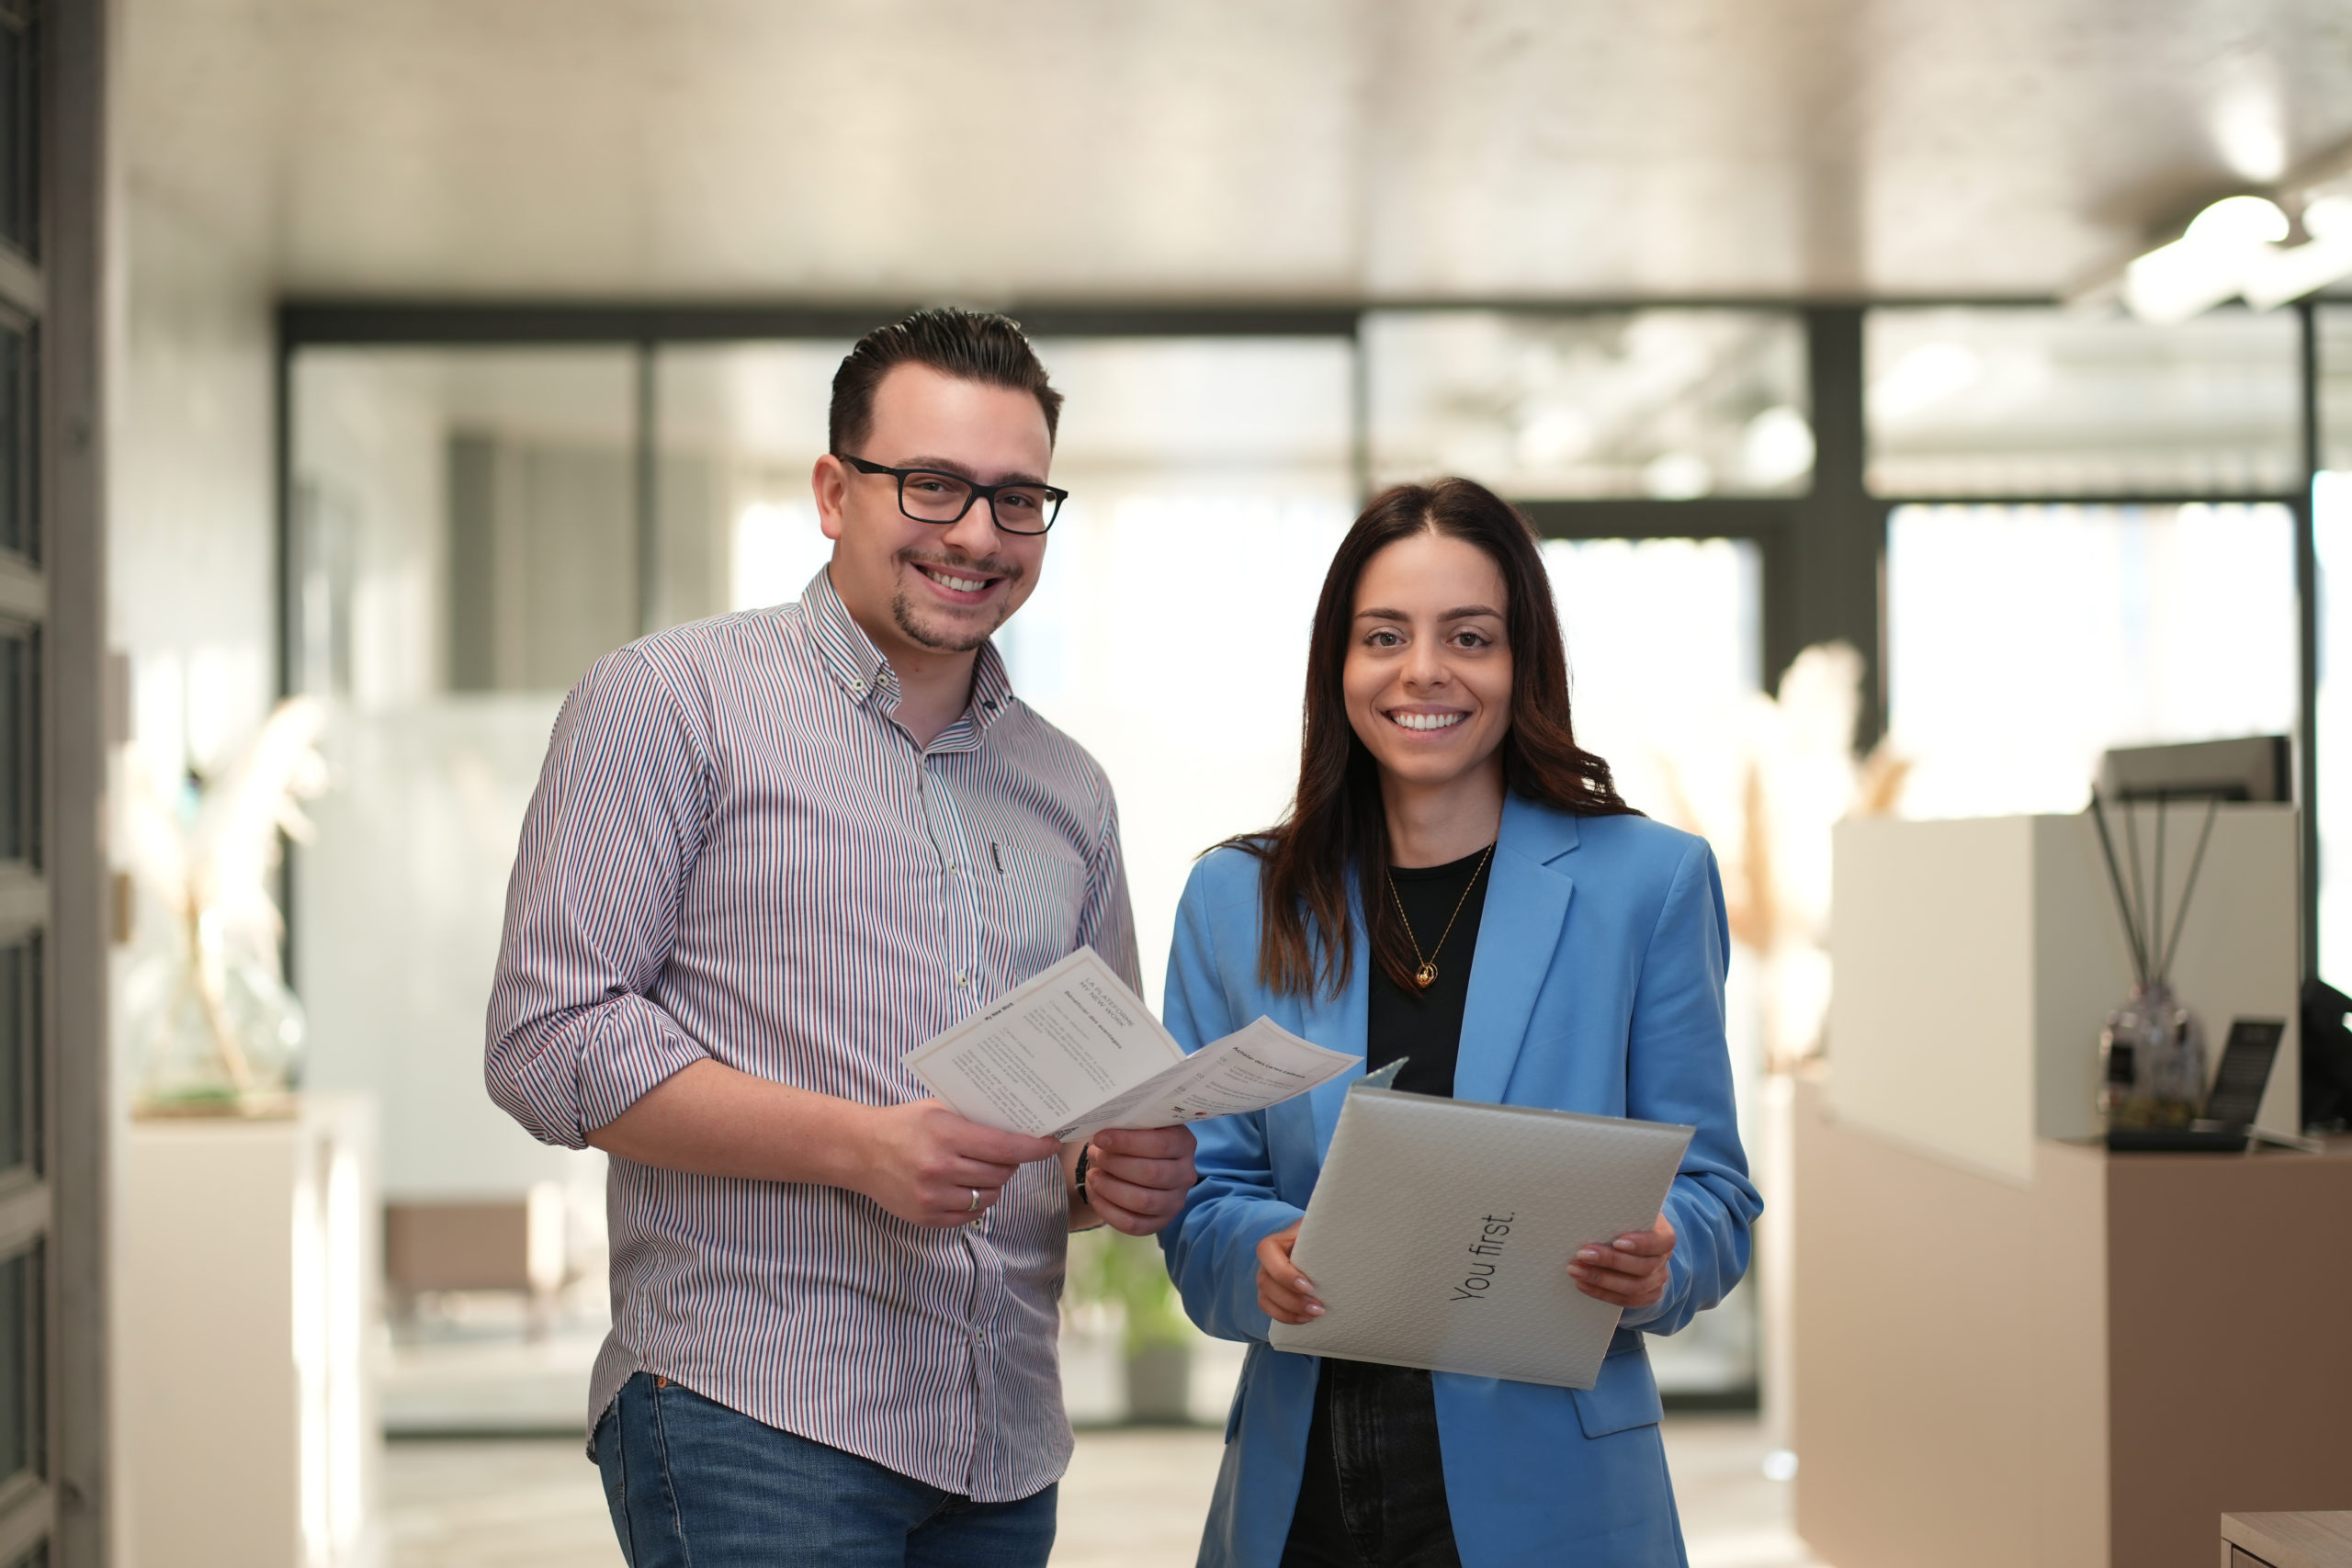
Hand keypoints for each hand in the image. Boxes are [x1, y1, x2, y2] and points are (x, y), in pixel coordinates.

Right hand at [854, 1099, 1060, 1228]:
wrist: (859, 1151)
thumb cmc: (904, 1125)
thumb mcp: (938, 1110)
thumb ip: (974, 1118)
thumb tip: (1020, 1123)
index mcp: (946, 1136)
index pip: (1005, 1147)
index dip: (1034, 1148)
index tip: (1050, 1145)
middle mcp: (940, 1168)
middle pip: (1001, 1173)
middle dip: (1011, 1164)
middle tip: (1006, 1154)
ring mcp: (933, 1197)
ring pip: (990, 1195)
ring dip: (995, 1183)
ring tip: (983, 1169)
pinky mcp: (927, 1217)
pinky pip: (970, 1214)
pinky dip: (976, 1202)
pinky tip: (967, 1186)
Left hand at [1079, 1124, 1198, 1235]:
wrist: (1142, 1164)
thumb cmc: (1136, 1141)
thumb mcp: (1139, 1126)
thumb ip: (1127, 1125)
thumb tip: (1102, 1132)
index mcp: (1184, 1143)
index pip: (1160, 1145)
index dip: (1126, 1142)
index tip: (1100, 1138)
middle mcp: (1185, 1174)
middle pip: (1151, 1174)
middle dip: (1115, 1165)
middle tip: (1094, 1156)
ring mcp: (1175, 1201)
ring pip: (1143, 1202)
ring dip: (1110, 1188)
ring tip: (1092, 1175)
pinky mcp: (1160, 1222)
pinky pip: (1134, 1224)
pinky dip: (1108, 1211)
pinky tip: (1095, 1194)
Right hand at [1254, 1220, 1320, 1324]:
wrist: (1322, 1249)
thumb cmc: (1322, 1238)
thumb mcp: (1321, 1230)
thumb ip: (1325, 1230)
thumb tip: (1345, 1232)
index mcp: (1277, 1241)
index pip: (1266, 1252)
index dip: (1284, 1273)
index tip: (1309, 1286)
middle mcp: (1268, 1261)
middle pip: (1265, 1282)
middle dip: (1292, 1300)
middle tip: (1319, 1308)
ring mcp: (1267, 1279)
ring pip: (1265, 1299)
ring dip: (1290, 1311)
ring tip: (1316, 1315)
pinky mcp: (1272, 1294)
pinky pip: (1270, 1310)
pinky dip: (1287, 1318)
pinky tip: (1306, 1319)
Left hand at [1567, 1211, 1675, 1307]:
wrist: (1629, 1236)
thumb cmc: (1623, 1219)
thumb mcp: (1624, 1211)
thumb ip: (1616, 1212)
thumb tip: (1591, 1210)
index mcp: (1663, 1235)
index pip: (1660, 1242)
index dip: (1641, 1244)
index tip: (1616, 1242)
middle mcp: (1663, 1259)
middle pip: (1643, 1267)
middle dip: (1610, 1261)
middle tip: (1582, 1254)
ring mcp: (1657, 1280)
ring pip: (1634, 1288)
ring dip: (1601, 1279)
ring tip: (1576, 1270)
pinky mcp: (1646, 1295)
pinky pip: (1625, 1300)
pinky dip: (1602, 1293)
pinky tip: (1582, 1283)